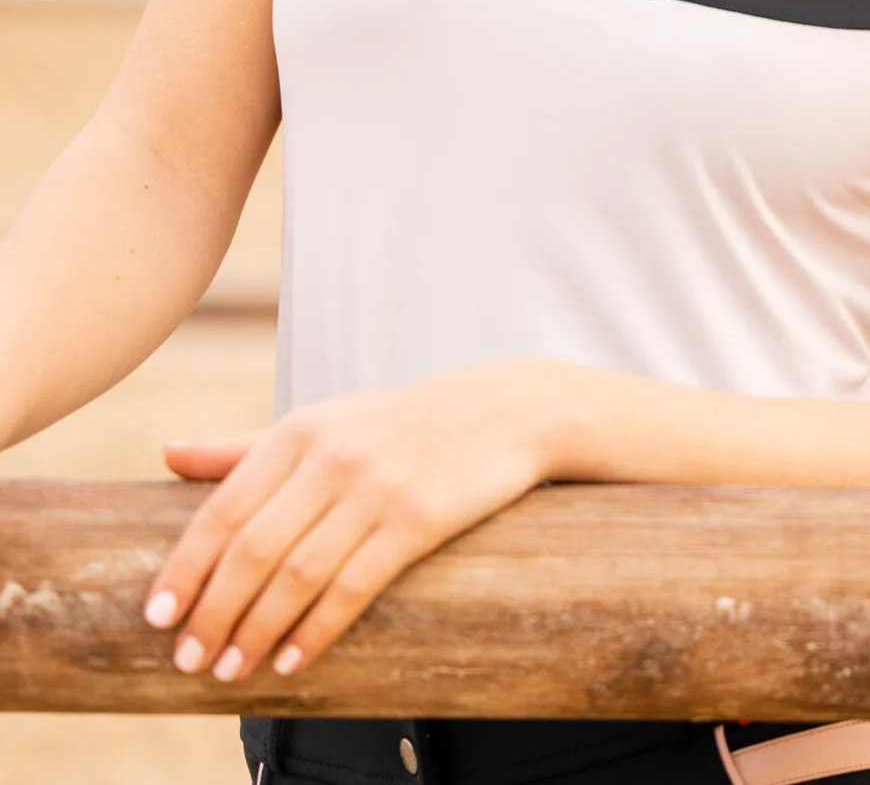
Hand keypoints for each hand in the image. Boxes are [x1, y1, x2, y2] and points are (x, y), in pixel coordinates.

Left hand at [141, 357, 565, 682]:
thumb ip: (245, 446)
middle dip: (214, 612)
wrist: (501, 411)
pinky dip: (316, 629)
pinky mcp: (419, 519)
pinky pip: (355, 585)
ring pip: (299, 574)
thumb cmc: (397, 424)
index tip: (156, 616)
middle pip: (253, 549)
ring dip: (256, 631)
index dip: (185, 567)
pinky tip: (291, 659)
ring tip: (231, 670)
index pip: (223, 507)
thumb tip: (168, 454)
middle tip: (188, 660)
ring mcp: (378, 487)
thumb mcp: (322, 421)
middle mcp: (332, 455)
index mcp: (299, 429)